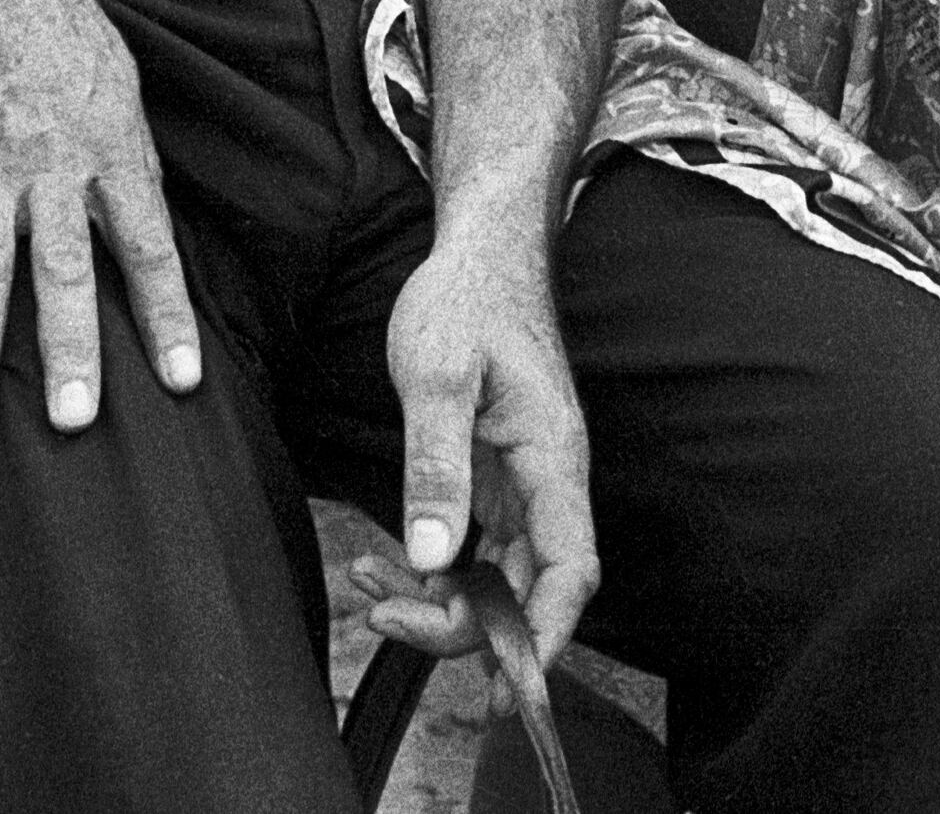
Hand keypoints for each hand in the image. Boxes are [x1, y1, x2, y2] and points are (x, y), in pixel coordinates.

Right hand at [0, 0, 200, 438]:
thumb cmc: (58, 27)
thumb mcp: (121, 82)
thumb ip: (130, 161)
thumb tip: (147, 234)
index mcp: (110, 147)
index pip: (148, 246)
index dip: (166, 315)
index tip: (184, 381)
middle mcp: (48, 167)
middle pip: (62, 271)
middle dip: (68, 351)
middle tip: (73, 423)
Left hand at [351, 239, 601, 676]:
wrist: (479, 253)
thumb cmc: (467, 299)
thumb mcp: (438, 376)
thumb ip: (435, 465)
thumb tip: (431, 557)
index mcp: (552, 459)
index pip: (570, 570)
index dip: (544, 637)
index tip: (504, 685)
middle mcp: (545, 483)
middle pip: (527, 589)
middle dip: (463, 626)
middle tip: (387, 619)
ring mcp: (520, 486)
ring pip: (495, 578)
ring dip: (437, 602)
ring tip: (369, 588)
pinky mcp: (492, 482)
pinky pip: (471, 552)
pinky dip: (428, 571)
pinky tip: (381, 565)